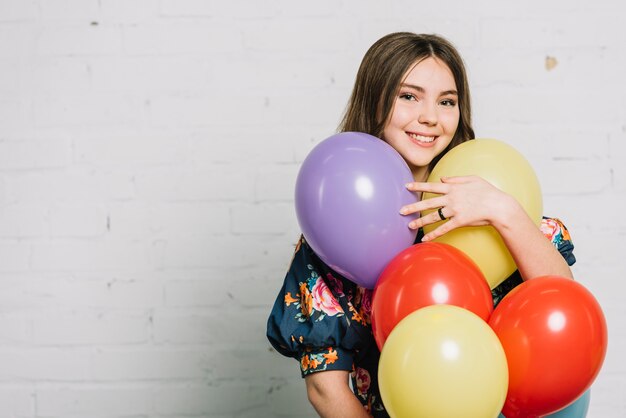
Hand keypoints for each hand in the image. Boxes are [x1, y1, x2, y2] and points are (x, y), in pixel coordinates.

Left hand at [400, 175, 516, 241]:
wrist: (499, 206)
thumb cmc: (488, 191)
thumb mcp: (473, 179)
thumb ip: (456, 178)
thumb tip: (443, 178)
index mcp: (453, 187)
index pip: (432, 186)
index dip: (418, 186)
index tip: (406, 186)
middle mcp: (451, 199)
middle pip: (428, 203)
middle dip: (413, 207)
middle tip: (401, 210)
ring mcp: (455, 210)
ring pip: (433, 217)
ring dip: (420, 221)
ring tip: (410, 225)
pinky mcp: (459, 221)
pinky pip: (443, 229)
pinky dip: (433, 234)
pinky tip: (425, 239)